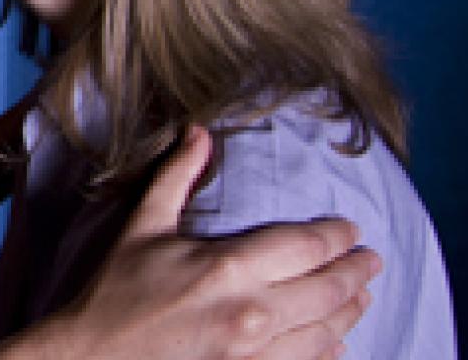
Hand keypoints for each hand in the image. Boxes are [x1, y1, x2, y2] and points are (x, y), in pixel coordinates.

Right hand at [0, 126, 378, 359]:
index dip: (337, 235)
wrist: (95, 355)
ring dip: (351, 311)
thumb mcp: (143, 226)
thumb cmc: (115, 290)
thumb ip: (176, 177)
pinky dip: (329, 351)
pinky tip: (335, 341)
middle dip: (357, 272)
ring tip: (362, 297)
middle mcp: (251, 311)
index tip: (351, 229)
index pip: (307, 245)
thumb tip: (197, 130)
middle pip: (329, 289)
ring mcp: (252, 352)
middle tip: (372, 259)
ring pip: (326, 330)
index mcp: (228, 267)